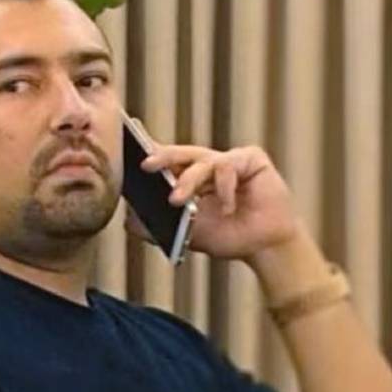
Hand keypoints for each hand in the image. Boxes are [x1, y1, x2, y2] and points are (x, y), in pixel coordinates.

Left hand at [125, 140, 299, 260]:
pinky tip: (228, 208)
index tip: (130, 144)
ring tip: (177, 201)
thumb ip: (158, 228)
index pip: (166, 161)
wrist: (263, 247)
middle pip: (179, 153)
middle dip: (161, 158)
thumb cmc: (227, 237)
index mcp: (190, 178)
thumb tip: (128, 221)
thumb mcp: (186, 234)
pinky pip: (228, 166)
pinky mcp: (251, 159)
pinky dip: (223, 189)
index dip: (149, 152)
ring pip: (201, 160)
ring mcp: (229, 160)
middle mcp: (207, 164)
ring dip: (188, 181)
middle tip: (146, 165)